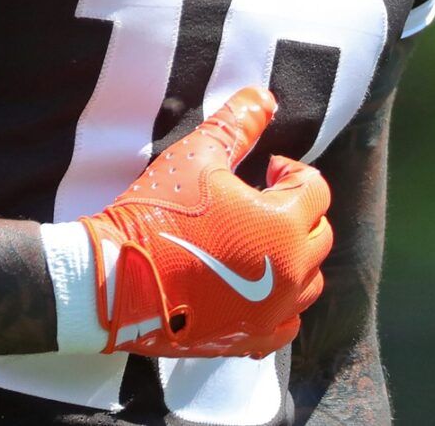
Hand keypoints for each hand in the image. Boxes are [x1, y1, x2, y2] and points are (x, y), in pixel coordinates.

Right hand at [80, 85, 332, 356]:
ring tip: (258, 242)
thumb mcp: (197, 156)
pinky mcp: (249, 338)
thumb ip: (237, 124)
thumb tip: (264, 97)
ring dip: (295, 256)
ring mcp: (271, 311)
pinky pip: (287, 323)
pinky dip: (281, 303)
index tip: (262, 170)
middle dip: (297, 211)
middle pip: (320, 234)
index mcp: (283, 224)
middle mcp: (289, 272)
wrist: (114, 280)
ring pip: (310, 280)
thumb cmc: (158, 213)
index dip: (290, 172)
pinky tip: (254, 288)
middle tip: (259, 202)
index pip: (315, 189)